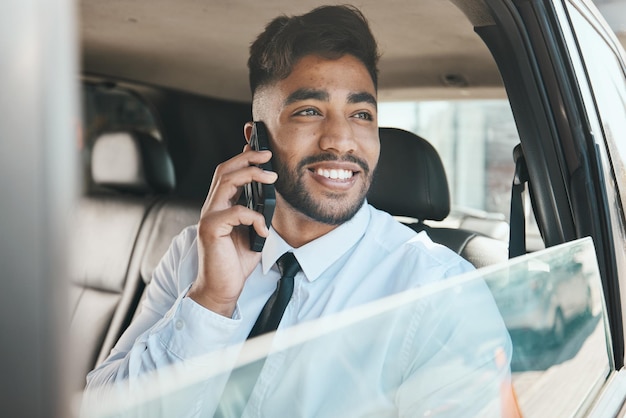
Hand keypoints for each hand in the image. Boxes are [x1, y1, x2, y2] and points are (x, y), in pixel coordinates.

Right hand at [187, 145, 277, 316]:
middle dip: (246, 157)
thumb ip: (257, 215)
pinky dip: (255, 218)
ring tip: (271, 177)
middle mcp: (211, 207)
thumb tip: (271, 198)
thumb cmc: (234, 262)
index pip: (228, 173)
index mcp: (220, 206)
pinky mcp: (211, 228)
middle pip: (225, 170)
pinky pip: (236, 212)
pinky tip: (263, 231)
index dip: (241, 157)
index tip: (259, 147)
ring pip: (227, 182)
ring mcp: (208, 216)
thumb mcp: (252, 233)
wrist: (220, 288)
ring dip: (251, 175)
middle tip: (267, 155)